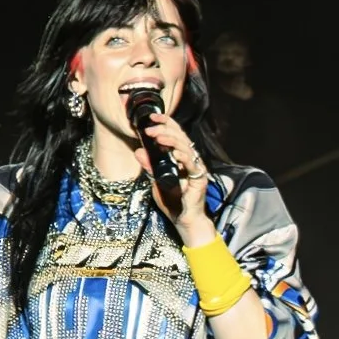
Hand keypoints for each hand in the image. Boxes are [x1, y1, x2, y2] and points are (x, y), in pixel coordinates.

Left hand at [136, 109, 211, 237]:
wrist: (183, 220)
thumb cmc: (172, 201)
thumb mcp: (156, 180)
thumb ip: (149, 166)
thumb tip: (138, 151)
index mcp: (181, 156)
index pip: (175, 134)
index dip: (165, 123)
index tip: (151, 118)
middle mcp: (190, 159)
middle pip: (181, 137)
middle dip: (165, 129)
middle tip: (150, 128)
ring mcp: (196, 167)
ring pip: (186, 147)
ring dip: (171, 140)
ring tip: (158, 137)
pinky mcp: (199, 178)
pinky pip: (192, 165)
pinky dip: (184, 157)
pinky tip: (175, 153)